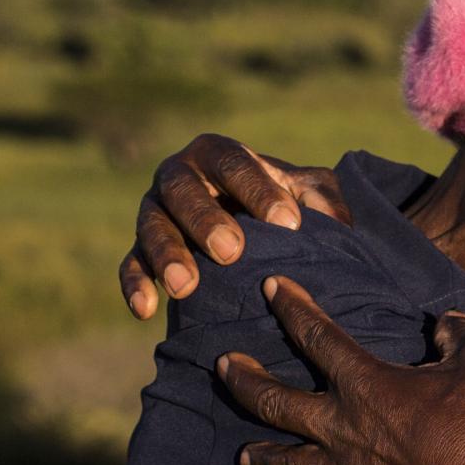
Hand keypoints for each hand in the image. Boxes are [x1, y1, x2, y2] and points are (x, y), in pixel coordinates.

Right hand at [118, 136, 351, 319]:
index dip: (258, 191)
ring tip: (186, 288)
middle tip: (231, 252)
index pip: (234, 164)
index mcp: (218, 154)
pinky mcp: (140, 247)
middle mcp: (179, 176)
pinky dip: (134, 285)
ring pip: (151, 226)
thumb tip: (335, 222)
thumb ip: (321, 197)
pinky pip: (129, 263)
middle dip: (205, 220)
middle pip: (184, 191)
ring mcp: (154, 211)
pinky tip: (146, 310)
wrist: (244, 224)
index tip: (287, 224)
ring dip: (166, 255)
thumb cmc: (277, 202)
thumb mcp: (304, 191)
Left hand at [217, 279, 464, 464]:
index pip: (316, 336)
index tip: (270, 287)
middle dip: (245, 381)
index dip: (291, 307)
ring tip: (242, 455)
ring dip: (262, 459)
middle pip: (276, 403)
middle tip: (224, 366)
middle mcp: (343, 428)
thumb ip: (458, 333)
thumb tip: (448, 322)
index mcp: (364, 384)